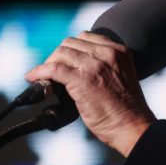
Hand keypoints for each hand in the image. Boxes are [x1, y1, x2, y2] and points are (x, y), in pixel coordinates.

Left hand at [25, 31, 155, 156]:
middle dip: (59, 55)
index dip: (72, 48)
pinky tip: (33, 78)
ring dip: (48, 63)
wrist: (132, 126)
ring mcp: (94, 65)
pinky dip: (39, 72)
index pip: (86, 37)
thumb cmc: (127, 110)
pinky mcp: (81, 80)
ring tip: (44, 76)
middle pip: (70, 43)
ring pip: (60, 53)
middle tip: (53, 70)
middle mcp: (107, 54)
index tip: (65, 59)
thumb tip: (75, 67)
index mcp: (119, 52)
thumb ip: (104, 66)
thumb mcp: (121, 77)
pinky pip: (52, 69)